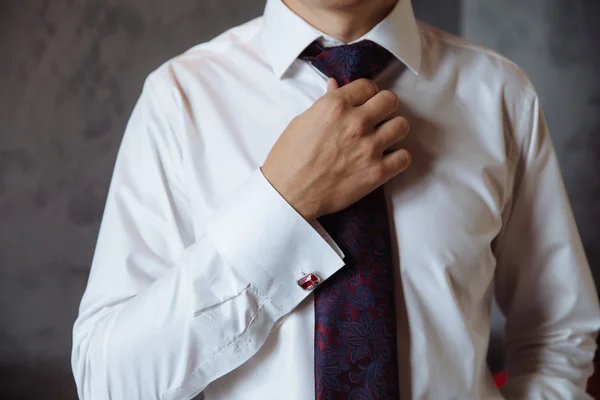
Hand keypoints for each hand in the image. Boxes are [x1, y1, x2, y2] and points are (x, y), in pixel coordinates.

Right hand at [261, 78, 410, 220]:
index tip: (366, 102)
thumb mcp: (302, 121)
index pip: (368, 85)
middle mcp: (355, 122)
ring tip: (383, 139)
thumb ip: (325, 103)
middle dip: (384, 108)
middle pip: (390, 100)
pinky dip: (397, 158)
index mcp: (335, 106)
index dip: (367, 94)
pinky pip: (404, 157)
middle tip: (377, 119)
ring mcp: (368, 147)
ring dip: (393, 131)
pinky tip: (386, 160)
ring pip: (402, 126)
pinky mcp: (376, 172)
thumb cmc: (289, 159)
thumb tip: (336, 85)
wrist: (288, 194)